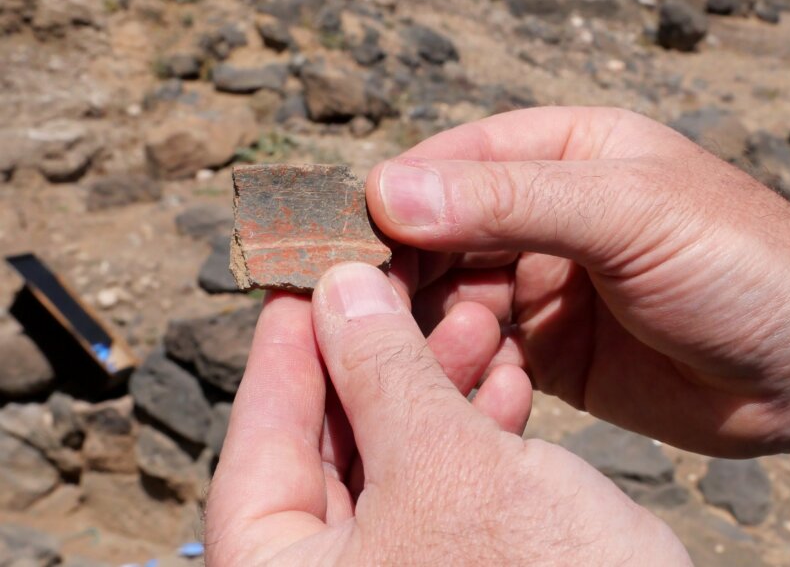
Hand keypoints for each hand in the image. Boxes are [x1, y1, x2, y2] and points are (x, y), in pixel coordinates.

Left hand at [205, 264, 688, 565]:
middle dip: (377, 357)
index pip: (259, 439)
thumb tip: (337, 286)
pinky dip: (471, 431)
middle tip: (399, 285)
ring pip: (394, 456)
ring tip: (476, 325)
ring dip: (435, 385)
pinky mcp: (454, 566)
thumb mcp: (447, 465)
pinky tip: (507, 382)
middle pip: (329, 442)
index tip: (305, 275)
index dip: (285, 345)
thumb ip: (382, 371)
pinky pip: (443, 486)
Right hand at [365, 106, 789, 456]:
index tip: (348, 238)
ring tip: (416, 350)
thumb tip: (390, 192)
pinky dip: (462, 365)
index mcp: (562, 154)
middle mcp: (542, 216)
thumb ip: (511, 201)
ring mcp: (541, 284)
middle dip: (401, 268)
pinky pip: (479, 351)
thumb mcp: (627, 212)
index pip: (453, 163)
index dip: (396, 197)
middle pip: (439, 233)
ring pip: (450, 296)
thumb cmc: (742, 266)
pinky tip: (469, 381)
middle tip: (362, 306)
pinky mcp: (546, 349)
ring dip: (428, 323)